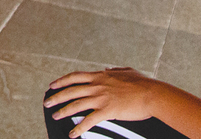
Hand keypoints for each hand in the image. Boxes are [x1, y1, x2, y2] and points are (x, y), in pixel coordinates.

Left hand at [45, 68, 160, 136]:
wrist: (153, 94)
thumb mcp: (127, 71)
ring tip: (55, 115)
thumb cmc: (143, 84)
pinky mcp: (107, 111)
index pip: (75, 77)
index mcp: (100, 76)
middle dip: (56, 96)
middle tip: (47, 102)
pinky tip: (73, 134)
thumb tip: (107, 69)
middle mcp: (98, 85)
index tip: (52, 85)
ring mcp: (101, 98)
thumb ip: (115, 70)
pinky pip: (88, 121)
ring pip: (76, 104)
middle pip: (71, 90)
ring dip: (63, 111)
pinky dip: (79, 128)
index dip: (61, 81)